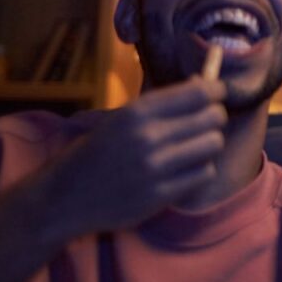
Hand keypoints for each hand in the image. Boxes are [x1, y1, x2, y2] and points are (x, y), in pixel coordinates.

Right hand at [45, 76, 226, 235]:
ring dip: (208, 145)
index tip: (218, 94)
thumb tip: (204, 83)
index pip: (198, 92)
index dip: (215, 91)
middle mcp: (148, 136)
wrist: (63, 197)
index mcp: (137, 111)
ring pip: (213, 144)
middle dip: (214, 117)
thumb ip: (162, 104)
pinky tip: (184, 170)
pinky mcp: (160, 195)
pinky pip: (204, 174)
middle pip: (213, 117)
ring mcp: (156, 167)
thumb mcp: (121, 118)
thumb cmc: (96, 153)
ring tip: (192, 148)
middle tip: (204, 123)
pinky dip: (200, 170)